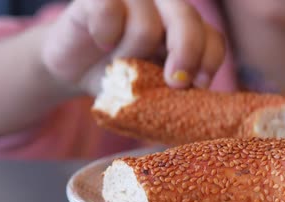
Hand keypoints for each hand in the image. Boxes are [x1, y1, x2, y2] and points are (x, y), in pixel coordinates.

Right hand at [42, 0, 225, 94]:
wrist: (73, 69)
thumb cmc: (120, 80)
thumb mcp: (153, 89)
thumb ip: (176, 87)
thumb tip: (201, 108)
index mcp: (183, 29)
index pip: (211, 35)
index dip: (210, 58)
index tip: (199, 85)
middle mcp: (162, 6)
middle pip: (187, 17)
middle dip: (186, 53)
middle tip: (174, 82)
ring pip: (146, 24)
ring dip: (131, 54)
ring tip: (119, 63)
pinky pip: (109, 10)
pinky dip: (106, 33)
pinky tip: (102, 43)